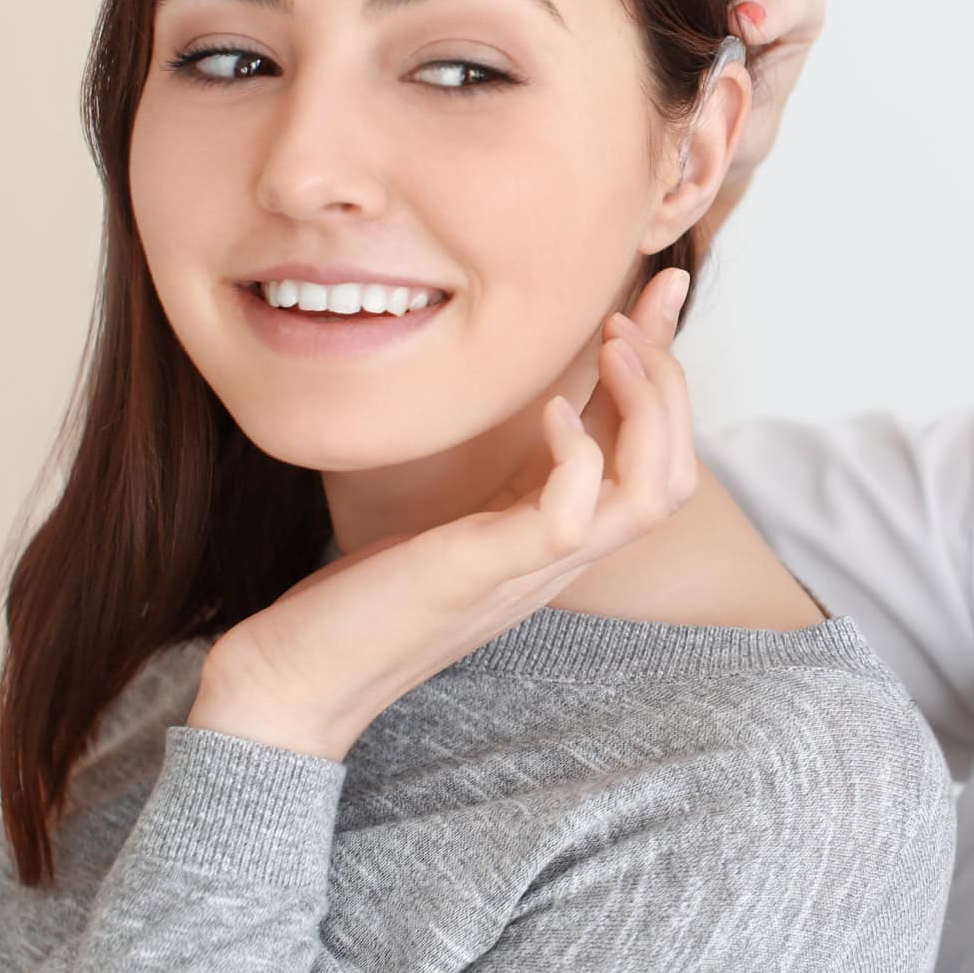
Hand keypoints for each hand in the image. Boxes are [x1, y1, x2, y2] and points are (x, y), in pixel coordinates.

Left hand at [188, 269, 701, 760]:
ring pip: (652, 493)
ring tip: (612, 351)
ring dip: (650, 411)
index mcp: (562, 536)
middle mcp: (565, 554)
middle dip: (672, 383)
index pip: (657, 457)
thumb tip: (538, 400)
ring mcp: (533, 567)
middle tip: (629, 321)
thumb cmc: (367, 596)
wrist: (298, 680)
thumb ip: (506, 466)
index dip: (670, 372)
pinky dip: (579, 454)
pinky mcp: (487, 571)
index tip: (656, 292)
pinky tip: (549, 412)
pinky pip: (572, 517)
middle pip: (675, 474)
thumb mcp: (457, 511)